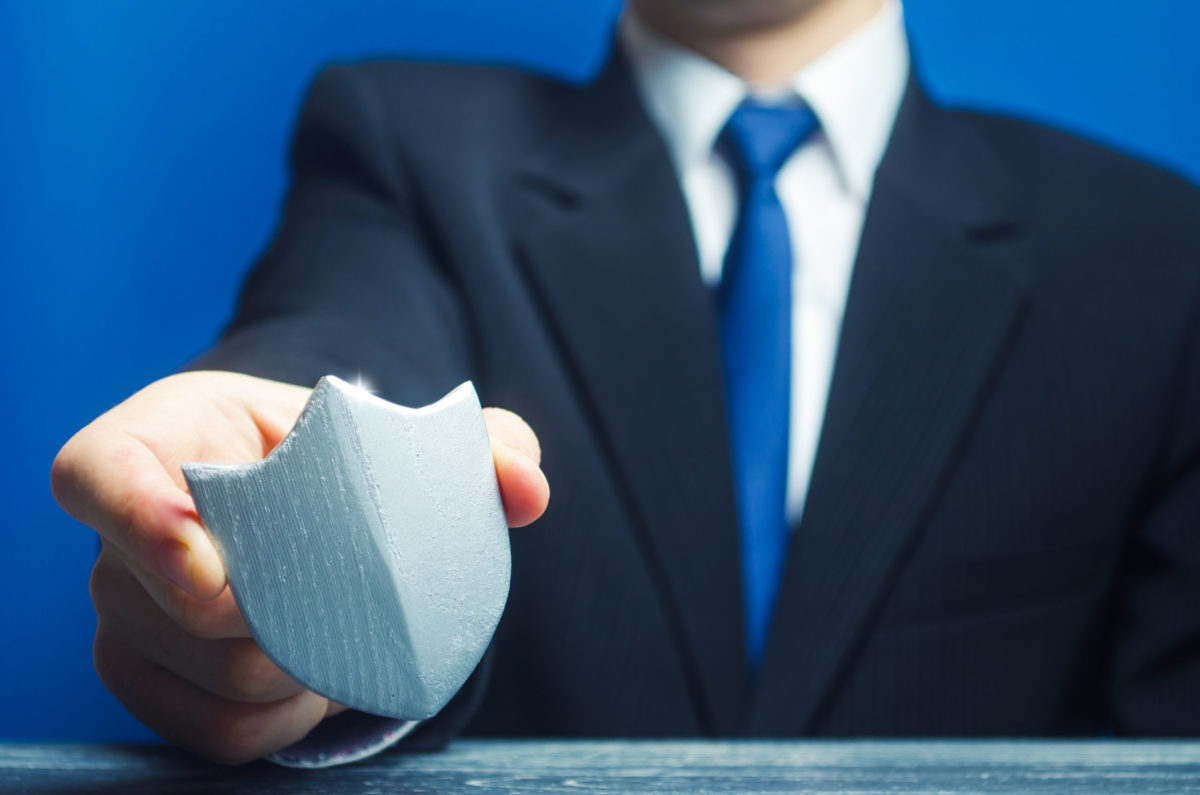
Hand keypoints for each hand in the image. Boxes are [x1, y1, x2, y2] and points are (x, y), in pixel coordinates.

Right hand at [51, 371, 548, 763]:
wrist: (305, 501)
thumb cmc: (345, 457)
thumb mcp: (407, 434)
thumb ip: (479, 446)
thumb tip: (525, 489)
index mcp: (168, 437)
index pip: (98, 473)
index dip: (139, 520)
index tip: (216, 562)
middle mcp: (126, 525)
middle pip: (168, 604)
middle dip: (274, 625)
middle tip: (352, 612)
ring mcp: (124, 606)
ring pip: (198, 674)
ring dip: (289, 676)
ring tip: (348, 645)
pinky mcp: (145, 671)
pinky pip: (206, 728)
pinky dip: (275, 723)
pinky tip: (320, 688)